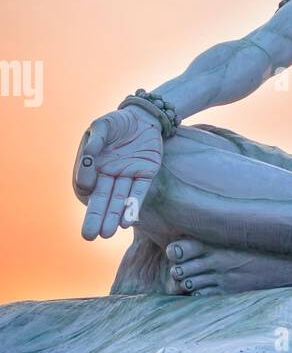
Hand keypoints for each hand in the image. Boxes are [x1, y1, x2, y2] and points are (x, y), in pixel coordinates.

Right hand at [72, 106, 162, 239]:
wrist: (145, 116)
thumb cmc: (119, 122)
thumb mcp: (103, 125)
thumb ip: (95, 140)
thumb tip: (89, 156)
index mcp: (95, 164)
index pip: (85, 183)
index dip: (85, 186)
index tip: (86, 186)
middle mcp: (110, 173)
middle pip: (101, 198)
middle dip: (95, 217)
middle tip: (88, 236)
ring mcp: (128, 175)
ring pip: (119, 199)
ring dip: (113, 216)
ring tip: (106, 234)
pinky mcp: (146, 173)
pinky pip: (139, 192)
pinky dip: (133, 206)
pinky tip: (126, 222)